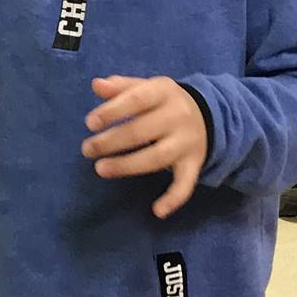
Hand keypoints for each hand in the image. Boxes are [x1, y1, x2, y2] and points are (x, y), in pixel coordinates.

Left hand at [82, 76, 208, 218]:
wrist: (209, 114)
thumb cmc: (164, 102)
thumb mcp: (146, 87)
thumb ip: (121, 87)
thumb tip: (96, 84)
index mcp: (164, 91)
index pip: (137, 99)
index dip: (113, 111)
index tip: (89, 123)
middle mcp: (178, 116)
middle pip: (142, 131)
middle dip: (111, 141)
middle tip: (87, 149)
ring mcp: (187, 142)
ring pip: (157, 157)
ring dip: (127, 165)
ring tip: (101, 168)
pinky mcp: (194, 163)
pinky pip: (186, 183)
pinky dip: (174, 198)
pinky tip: (157, 211)